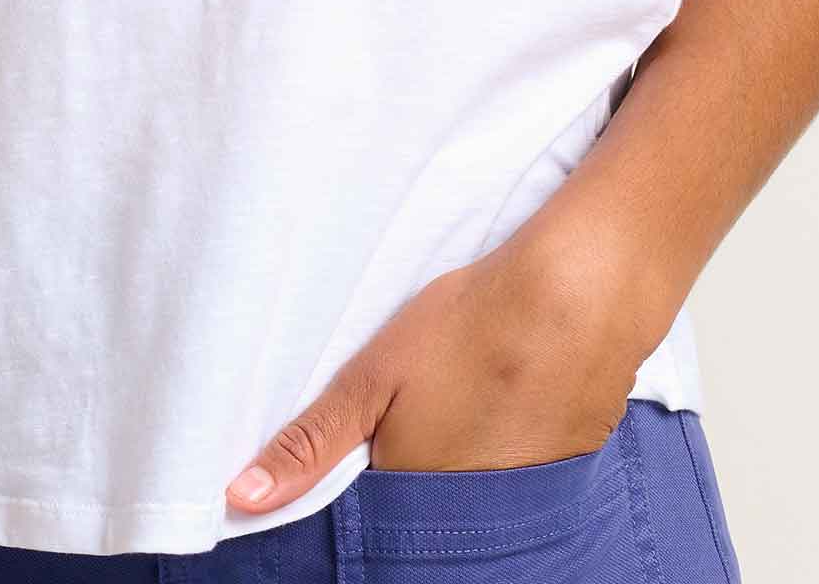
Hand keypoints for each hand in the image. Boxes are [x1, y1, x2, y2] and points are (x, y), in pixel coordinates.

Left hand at [224, 226, 666, 515]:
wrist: (576, 298)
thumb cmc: (467, 329)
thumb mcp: (371, 378)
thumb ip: (310, 441)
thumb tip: (242, 498)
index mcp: (417, 495)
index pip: (379, 520)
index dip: (371, 483)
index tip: (373, 447)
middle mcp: (473, 514)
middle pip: (431, 508)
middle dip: (418, 476)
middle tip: (426, 409)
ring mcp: (528, 496)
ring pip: (479, 490)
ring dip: (468, 459)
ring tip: (468, 398)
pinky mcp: (569, 469)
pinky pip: (525, 474)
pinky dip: (513, 446)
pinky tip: (511, 397)